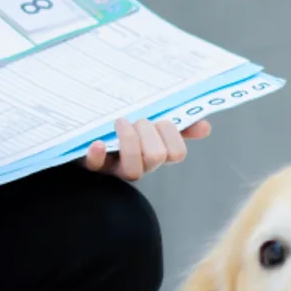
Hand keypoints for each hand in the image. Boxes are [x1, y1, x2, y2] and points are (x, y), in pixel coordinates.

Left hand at [84, 118, 210, 181]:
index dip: (171, 135)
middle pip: (156, 158)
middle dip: (148, 134)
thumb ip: (178, 125)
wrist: (85, 127)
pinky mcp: (92, 166)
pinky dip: (97, 155)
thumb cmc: (124, 127)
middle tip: (138, 120)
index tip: (161, 119)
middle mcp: (139, 164)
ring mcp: (115, 168)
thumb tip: (205, 127)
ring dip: (130, 142)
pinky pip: (96, 167)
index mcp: (155, 153)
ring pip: (133, 170)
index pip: (176, 153)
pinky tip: (96, 143)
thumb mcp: (151, 123)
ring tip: (120, 122)